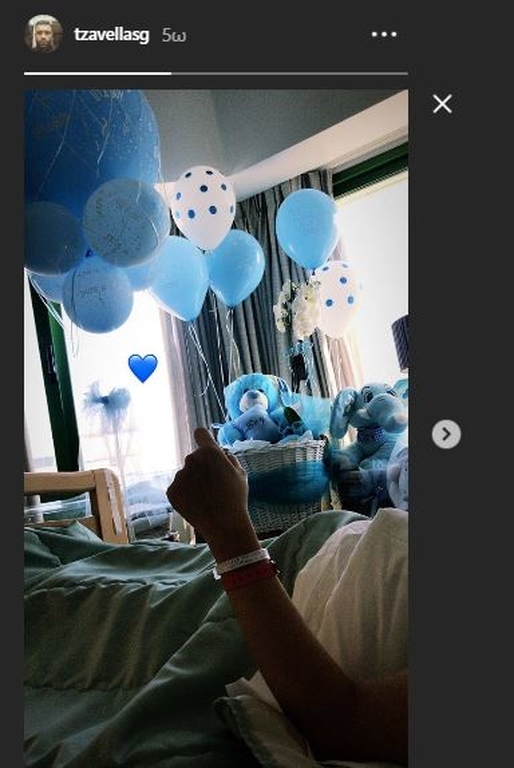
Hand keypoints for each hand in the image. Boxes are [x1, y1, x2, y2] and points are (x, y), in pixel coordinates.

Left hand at [167, 427, 258, 556]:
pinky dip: (185, 495)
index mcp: (209, 452)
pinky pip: (178, 488)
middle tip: (213, 485)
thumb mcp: (240, 474)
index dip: (203, 439)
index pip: (200, 433)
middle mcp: (191, 460)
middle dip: (201, 468)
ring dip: (193, 482)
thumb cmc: (235, 498)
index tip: (204, 444)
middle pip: (194, 459)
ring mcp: (179, 475)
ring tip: (206, 498)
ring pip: (186, 474)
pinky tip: (196, 504)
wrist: (223, 524)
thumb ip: (229, 459)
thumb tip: (221, 453)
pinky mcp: (171, 491)